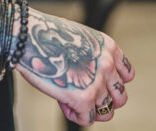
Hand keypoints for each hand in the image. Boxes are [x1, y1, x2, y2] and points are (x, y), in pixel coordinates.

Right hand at [15, 10, 133, 125]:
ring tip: (71, 101)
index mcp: (108, 47)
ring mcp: (97, 82)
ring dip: (90, 110)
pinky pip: (87, 119)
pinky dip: (76, 115)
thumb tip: (89, 79)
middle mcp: (107, 65)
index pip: (126, 76)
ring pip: (106, 112)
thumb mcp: (80, 39)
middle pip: (120, 98)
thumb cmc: (46, 35)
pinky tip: (63, 103)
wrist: (28, 36)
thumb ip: (92, 57)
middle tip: (84, 96)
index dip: (111, 84)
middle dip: (103, 100)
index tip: (98, 85)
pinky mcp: (84, 98)